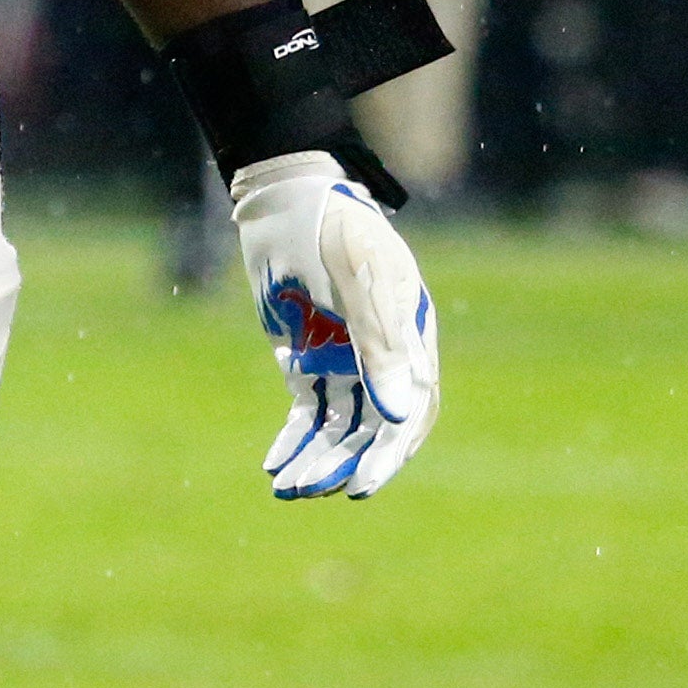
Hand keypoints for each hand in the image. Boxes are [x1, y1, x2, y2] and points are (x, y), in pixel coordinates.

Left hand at [232, 150, 438, 499]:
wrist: (286, 197)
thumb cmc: (334, 227)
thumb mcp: (360, 280)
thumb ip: (379, 344)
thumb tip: (396, 416)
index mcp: (411, 337)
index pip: (412, 409)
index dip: (391, 451)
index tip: (362, 484)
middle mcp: (382, 356)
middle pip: (373, 426)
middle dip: (345, 463)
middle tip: (312, 491)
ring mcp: (344, 358)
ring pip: (338, 426)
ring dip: (316, 459)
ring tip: (287, 488)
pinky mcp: (308, 358)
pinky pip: (308, 410)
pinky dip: (294, 439)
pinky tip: (276, 464)